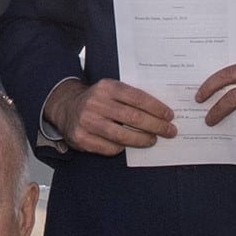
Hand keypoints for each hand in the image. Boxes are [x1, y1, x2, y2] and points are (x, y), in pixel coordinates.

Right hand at [46, 77, 176, 154]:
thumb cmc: (97, 101)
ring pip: (122, 135)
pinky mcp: (81, 138)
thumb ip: (130, 97)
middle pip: (132, 117)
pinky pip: (109, 148)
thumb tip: (160, 112)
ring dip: (142, 140)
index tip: (169, 116)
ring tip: (152, 140)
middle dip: (155, 126)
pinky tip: (128, 146)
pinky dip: (122, 148)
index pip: (137, 97)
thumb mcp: (110, 90)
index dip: (156, 108)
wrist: (66, 107)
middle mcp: (95, 103)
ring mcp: (87, 121)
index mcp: (106, 87)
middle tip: (169, 131)